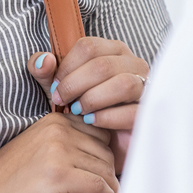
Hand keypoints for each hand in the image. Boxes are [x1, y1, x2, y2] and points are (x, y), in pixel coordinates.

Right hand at [0, 112, 117, 192]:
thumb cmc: (9, 180)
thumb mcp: (38, 148)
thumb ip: (65, 143)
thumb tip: (103, 156)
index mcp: (54, 120)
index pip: (100, 131)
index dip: (105, 153)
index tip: (105, 172)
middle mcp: (58, 130)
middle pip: (105, 150)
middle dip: (109, 172)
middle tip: (109, 190)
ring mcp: (57, 150)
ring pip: (105, 168)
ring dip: (110, 187)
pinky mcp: (57, 174)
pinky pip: (98, 186)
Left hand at [29, 38, 148, 171]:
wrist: (101, 146)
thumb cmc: (82, 109)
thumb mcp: (58, 88)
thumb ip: (44, 72)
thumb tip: (44, 61)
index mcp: (112, 50)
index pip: (89, 46)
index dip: (66, 66)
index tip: (54, 86)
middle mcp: (133, 64)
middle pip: (103, 65)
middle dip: (75, 84)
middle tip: (61, 102)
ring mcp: (145, 88)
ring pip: (122, 84)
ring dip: (93, 99)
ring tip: (77, 112)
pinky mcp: (148, 113)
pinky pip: (133, 112)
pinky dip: (107, 117)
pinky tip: (91, 123)